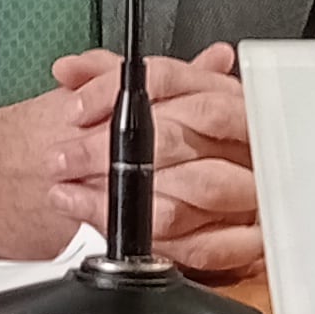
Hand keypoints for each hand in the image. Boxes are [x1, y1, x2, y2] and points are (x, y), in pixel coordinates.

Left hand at [48, 42, 261, 277]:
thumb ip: (109, 76)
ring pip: (184, 190)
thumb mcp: (156, 103)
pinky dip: (154, 240)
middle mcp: (244, 138)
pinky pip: (202, 244)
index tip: (75, 110)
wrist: (251, 191)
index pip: (166, 79)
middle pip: (170, 136)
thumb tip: (70, 69)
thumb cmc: (188, 143)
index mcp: (225, 95)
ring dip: (117, 197)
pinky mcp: (249, 237)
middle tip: (62, 159)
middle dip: (104, 152)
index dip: (111, 93)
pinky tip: (114, 231)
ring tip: (70, 195)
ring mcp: (251, 187)